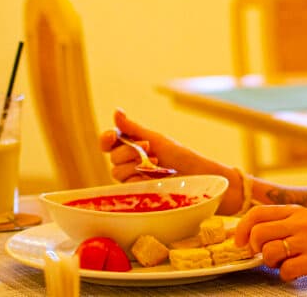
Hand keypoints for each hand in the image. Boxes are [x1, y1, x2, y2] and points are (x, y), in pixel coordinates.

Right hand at [98, 109, 238, 184]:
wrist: (200, 176)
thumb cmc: (180, 156)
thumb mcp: (156, 139)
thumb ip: (134, 128)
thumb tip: (116, 111)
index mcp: (133, 147)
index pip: (109, 143)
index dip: (106, 139)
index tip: (111, 136)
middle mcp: (130, 164)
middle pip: (112, 157)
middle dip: (129, 151)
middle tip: (149, 148)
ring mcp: (134, 180)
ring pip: (117, 172)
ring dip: (135, 164)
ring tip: (157, 163)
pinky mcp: (139, 196)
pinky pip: (126, 187)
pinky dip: (139, 178)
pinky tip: (154, 176)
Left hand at [233, 205, 306, 281]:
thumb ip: (286, 223)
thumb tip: (256, 233)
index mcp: (296, 211)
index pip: (257, 213)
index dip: (242, 228)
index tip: (239, 242)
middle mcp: (300, 223)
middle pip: (258, 232)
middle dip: (253, 248)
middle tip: (261, 256)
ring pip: (270, 252)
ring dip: (270, 263)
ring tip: (282, 264)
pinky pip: (286, 271)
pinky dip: (286, 276)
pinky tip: (296, 272)